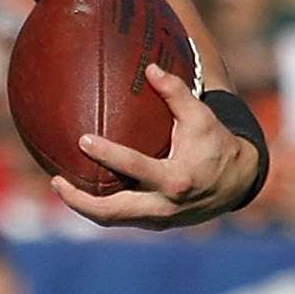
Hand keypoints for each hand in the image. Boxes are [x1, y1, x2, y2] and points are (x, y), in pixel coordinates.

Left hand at [51, 66, 259, 229]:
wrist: (239, 182)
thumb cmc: (216, 143)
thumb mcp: (201, 116)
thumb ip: (176, 92)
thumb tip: (149, 68)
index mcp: (175, 179)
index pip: (133, 168)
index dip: (107, 155)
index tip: (82, 140)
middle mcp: (164, 206)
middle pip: (111, 212)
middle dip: (79, 200)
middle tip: (55, 180)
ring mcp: (159, 220)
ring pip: (112, 220)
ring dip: (83, 206)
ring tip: (60, 185)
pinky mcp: (156, 225)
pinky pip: (120, 219)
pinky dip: (99, 207)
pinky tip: (81, 190)